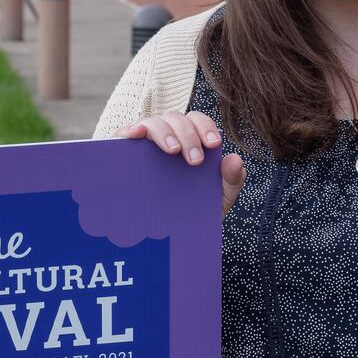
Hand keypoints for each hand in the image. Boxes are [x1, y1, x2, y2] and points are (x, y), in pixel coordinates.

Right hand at [123, 110, 246, 218]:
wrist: (166, 238)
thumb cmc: (193, 209)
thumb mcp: (218, 199)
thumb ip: (232, 180)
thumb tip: (235, 158)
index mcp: (190, 139)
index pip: (196, 120)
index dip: (205, 126)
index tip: (213, 144)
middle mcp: (167, 136)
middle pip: (175, 119)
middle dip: (187, 135)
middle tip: (195, 161)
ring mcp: (144, 143)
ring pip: (152, 122)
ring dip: (164, 132)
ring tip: (172, 152)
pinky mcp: (123, 153)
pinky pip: (123, 133)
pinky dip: (129, 129)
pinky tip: (136, 135)